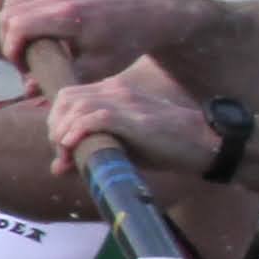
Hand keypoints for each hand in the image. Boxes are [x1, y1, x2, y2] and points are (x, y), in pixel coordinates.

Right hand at [0, 0, 198, 79]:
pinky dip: (20, 14)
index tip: (24, 68)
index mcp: (69, 16)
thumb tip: (27, 89)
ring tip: (27, 50)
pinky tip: (35, 36)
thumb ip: (61, 77)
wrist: (149, 16)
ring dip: (11, 26)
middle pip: (9, 13)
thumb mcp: (97, 68)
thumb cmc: (125, 45)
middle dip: (8, 40)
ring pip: (14, 2)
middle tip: (23, 62)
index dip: (11, 49)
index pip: (18, 25)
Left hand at [47, 60, 223, 180]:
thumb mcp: (122, 145)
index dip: (56, 119)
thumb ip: (90, 149)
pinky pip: (95, 118)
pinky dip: (78, 131)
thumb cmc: (164, 146)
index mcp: (115, 91)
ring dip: (63, 130)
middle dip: (55, 125)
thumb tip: (57, 167)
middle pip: (66, 98)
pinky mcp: (134, 118)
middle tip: (61, 151)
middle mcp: (117, 91)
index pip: (69, 95)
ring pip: (76, 105)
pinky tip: (74, 146)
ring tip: (66, 151)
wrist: (202, 142)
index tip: (61, 145)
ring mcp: (126, 102)